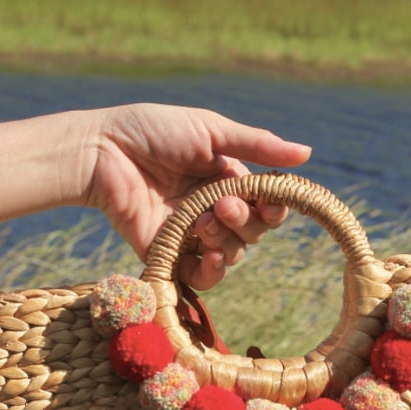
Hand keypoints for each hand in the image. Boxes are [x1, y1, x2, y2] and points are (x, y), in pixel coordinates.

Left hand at [83, 104, 311, 288]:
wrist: (103, 153)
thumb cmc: (153, 132)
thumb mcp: (211, 130)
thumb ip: (258, 146)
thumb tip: (307, 154)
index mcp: (226, 181)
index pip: (265, 205)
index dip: (273, 208)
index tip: (271, 202)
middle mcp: (213, 211)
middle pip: (253, 233)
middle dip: (245, 221)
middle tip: (221, 205)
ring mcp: (192, 236)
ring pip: (233, 254)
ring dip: (226, 239)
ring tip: (202, 220)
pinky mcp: (170, 257)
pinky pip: (203, 278)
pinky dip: (212, 269)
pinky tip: (206, 252)